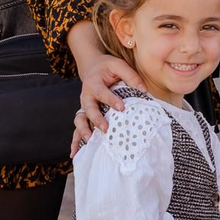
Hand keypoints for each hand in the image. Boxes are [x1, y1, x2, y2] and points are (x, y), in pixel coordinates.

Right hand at [68, 22, 145, 154]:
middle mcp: (86, 96)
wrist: (92, 67)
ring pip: (80, 120)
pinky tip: (75, 154)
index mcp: (94, 83)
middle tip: (106, 129)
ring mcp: (84, 106)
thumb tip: (144, 90)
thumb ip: (131, 76)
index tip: (121, 108)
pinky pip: (78, 128)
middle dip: (96, 120)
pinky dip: (75, 141)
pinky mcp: (84, 114)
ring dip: (83, 131)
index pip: (102, 93)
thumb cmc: (107, 67)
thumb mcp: (118, 65)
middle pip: (89, 109)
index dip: (111, 100)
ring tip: (90, 141)